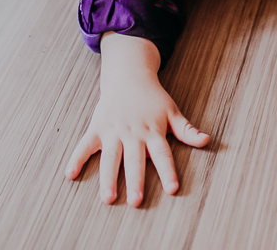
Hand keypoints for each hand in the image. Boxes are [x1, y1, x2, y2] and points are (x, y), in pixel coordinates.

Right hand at [65, 34, 209, 206]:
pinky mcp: (97, 128)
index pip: (162, 154)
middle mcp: (133, 132)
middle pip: (134, 160)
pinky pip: (85, 145)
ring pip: (110, 157)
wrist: (128, 75)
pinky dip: (77, 159)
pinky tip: (70, 175)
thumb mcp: (172, 111)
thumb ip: (187, 129)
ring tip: (107, 197)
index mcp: (153, 130)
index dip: (168, 171)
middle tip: (136, 201)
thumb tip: (207, 140)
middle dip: (135, 180)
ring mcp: (113, 131)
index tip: (172, 189)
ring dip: (108, 177)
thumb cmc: (152, 98)